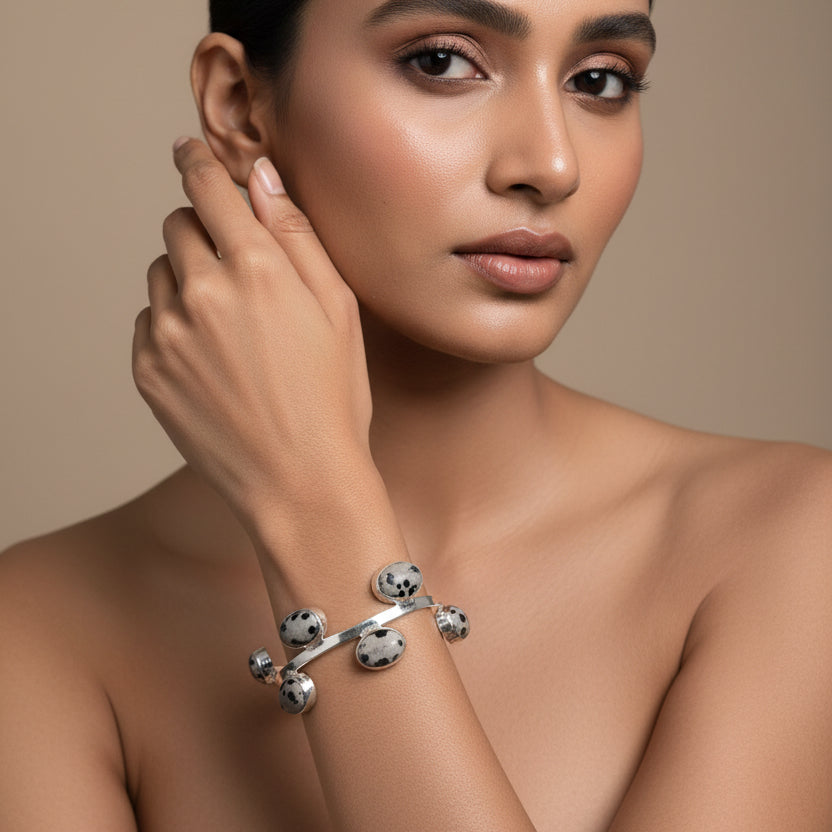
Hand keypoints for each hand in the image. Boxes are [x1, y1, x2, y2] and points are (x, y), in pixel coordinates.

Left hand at [132, 139, 373, 523]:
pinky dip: (174, 325)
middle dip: (203, 231)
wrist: (301, 481)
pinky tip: (213, 361)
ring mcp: (167, 333)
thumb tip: (262, 178)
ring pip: (160, 273)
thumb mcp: (339, 309)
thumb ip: (297, 235)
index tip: (188, 152)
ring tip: (231, 327)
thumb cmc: (333, 397)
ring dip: (187, 280)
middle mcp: (203, 292)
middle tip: (239, 271)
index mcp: (257, 268)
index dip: (197, 162)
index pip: (208, 186)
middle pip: (178, 225)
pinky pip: (148, 321)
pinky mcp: (147, 370)